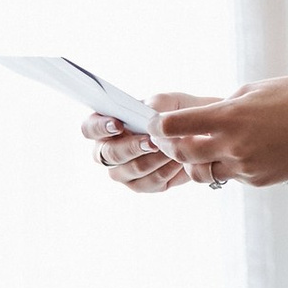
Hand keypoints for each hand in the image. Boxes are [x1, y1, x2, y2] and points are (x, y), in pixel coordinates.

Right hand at [85, 93, 210, 192]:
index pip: (89, 128)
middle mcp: (109, 151)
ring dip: (153, 159)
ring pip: (130, 170)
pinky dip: (166, 171)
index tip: (118, 125)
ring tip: (172, 149)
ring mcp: (123, 171)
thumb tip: (148, 114)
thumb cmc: (174, 113)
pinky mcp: (142, 185)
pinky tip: (178, 161)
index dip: (99, 128)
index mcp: (106, 126)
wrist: (198, 134)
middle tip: (152, 142)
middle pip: (108, 154)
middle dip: (131, 147)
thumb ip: (156, 105)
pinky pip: (149, 183)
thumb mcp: (169, 102)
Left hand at [151, 79, 287, 189]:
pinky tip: (240, 151)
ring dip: (196, 161)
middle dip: (171, 146)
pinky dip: (226, 166)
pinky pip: (230, 176)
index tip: (156, 122)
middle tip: (171, 138)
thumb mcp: (255, 90)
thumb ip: (224, 106)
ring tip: (203, 147)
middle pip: (182, 154)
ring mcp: (247, 166)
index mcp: (230, 116)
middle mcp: (235, 145)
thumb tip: (201, 118)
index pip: (174, 127)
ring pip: (203, 172)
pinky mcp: (258, 180)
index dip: (159, 126)